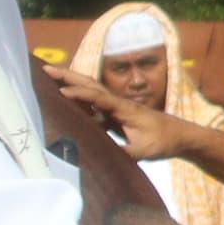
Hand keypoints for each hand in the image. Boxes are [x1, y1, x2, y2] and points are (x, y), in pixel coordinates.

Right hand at [29, 67, 195, 224]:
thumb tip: (102, 156)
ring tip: (48, 75)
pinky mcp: (114, 114)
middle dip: (67, 75)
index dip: (80, 94)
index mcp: (124, 108)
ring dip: (70, 81)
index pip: (98, 97)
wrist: (179, 135)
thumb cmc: (163, 141)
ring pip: (90, 90)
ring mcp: (115, 107)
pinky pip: (92, 102)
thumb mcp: (144, 151)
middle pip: (90, 84)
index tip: (61, 91)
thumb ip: (125, 152)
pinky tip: (64, 97)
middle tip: (45, 68)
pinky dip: (77, 96)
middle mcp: (117, 103)